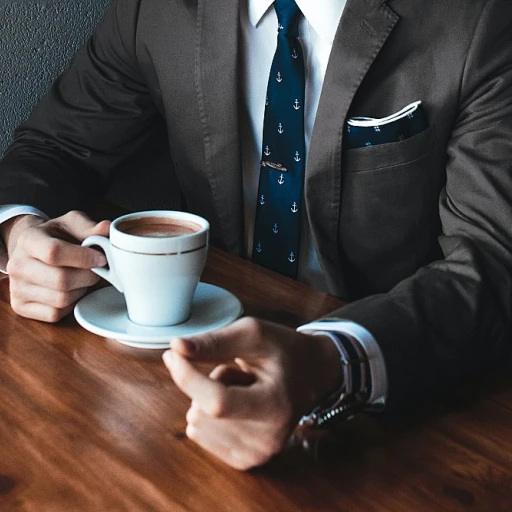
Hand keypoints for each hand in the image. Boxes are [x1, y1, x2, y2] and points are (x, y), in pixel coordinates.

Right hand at [3, 210, 109, 321]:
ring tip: (82, 278)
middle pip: (61, 280)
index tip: (102, 258)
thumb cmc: (56, 236)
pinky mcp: (21, 307)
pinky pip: (55, 313)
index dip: (84, 257)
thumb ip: (90, 227)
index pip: (54, 252)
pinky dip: (71, 304)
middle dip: (88, 276)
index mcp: (28, 240)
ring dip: (81, 290)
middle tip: (96, 270)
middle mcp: (17, 265)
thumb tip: (107, 229)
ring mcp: (16, 288)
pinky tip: (72, 291)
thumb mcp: (71, 224)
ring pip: (61, 299)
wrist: (33, 250)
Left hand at [163, 317, 341, 469]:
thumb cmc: (284, 350)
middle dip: (208, 383)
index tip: (173, 355)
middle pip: (201, 412)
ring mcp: (257, 455)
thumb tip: (175, 348)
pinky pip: (199, 435)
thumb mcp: (254, 334)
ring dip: (209, 398)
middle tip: (240, 374)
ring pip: (196, 423)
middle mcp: (268, 439)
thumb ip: (214, 342)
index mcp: (276, 406)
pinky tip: (238, 404)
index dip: (188, 377)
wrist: (312, 374)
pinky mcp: (245, 461)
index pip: (217, 402)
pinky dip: (210, 415)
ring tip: (242, 388)